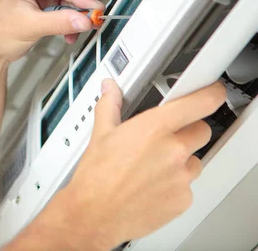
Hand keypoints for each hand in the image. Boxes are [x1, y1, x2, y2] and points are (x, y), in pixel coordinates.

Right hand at [43, 79, 225, 249]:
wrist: (94, 214)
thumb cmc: (96, 177)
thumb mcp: (100, 134)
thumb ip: (110, 106)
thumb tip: (110, 90)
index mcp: (154, 128)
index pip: (200, 103)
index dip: (210, 94)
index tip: (211, 92)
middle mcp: (173, 150)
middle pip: (201, 130)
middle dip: (187, 130)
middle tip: (165, 137)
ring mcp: (181, 177)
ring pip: (195, 160)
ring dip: (181, 160)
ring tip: (152, 167)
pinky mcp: (183, 199)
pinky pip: (187, 186)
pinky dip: (174, 185)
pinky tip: (151, 185)